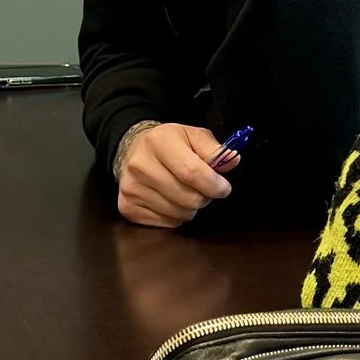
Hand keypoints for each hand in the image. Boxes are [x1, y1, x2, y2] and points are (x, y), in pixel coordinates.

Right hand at [116, 121, 237, 228]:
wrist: (133, 151)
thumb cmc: (170, 144)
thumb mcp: (193, 136)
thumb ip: (214, 149)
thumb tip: (232, 161)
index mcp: (159, 141)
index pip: (191, 172)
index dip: (214, 185)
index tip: (224, 188)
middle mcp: (140, 165)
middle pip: (187, 198)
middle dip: (204, 197)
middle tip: (203, 189)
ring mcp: (131, 188)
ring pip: (179, 214)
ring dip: (190, 208)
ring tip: (184, 193)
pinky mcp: (127, 207)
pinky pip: (166, 223)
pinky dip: (175, 216)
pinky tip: (170, 200)